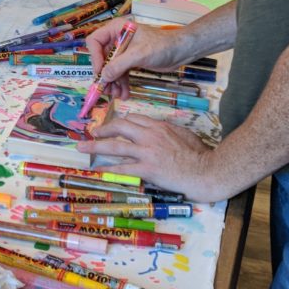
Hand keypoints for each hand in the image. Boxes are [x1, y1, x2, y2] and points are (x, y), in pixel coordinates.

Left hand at [77, 112, 225, 202]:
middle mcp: (149, 136)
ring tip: (82, 148)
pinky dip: (108, 169)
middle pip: (120, 126)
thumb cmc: (200, 154)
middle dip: (103, 129)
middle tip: (92, 132)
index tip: (113, 125)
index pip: (134, 118)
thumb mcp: (184, 134)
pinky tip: (98, 170)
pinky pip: (123, 168)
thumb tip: (161, 130)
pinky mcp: (147, 169)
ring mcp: (147, 152)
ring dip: (96, 146)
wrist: (206, 170)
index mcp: (159, 126)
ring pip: (116, 146)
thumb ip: (169, 130)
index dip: (120, 121)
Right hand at [84, 18, 193, 98]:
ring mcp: (124, 50)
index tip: (101, 73)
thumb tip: (103, 77)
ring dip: (113, 83)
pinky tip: (125, 94)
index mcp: (116, 29)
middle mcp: (117, 38)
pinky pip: (120, 73)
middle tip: (106, 90)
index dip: (95, 58)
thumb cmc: (161, 46)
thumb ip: (119, 65)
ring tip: (117, 95)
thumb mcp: (138, 54)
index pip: (95, 42)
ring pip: (111, 68)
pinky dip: (121, 83)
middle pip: (102, 58)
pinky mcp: (131, 60)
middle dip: (105, 75)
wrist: (181, 51)